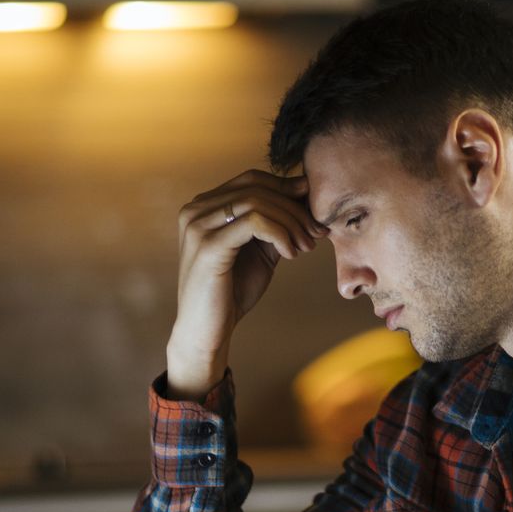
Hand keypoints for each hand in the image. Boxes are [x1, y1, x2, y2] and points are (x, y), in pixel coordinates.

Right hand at [166, 170, 326, 399]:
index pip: (252, 179)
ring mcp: (198, 226)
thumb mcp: (259, 250)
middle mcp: (196, 210)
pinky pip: (254, 222)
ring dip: (291, 223)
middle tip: (316, 233)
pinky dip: (280, 235)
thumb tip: (304, 192)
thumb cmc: (232, 293)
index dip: (286, 189)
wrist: (207, 332)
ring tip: (305, 247)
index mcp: (205, 207)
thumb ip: (275, 223)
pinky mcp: (207, 245)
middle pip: (256, 187)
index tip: (313, 211)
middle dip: (294, 208)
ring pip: (257, 202)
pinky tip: (291, 255)